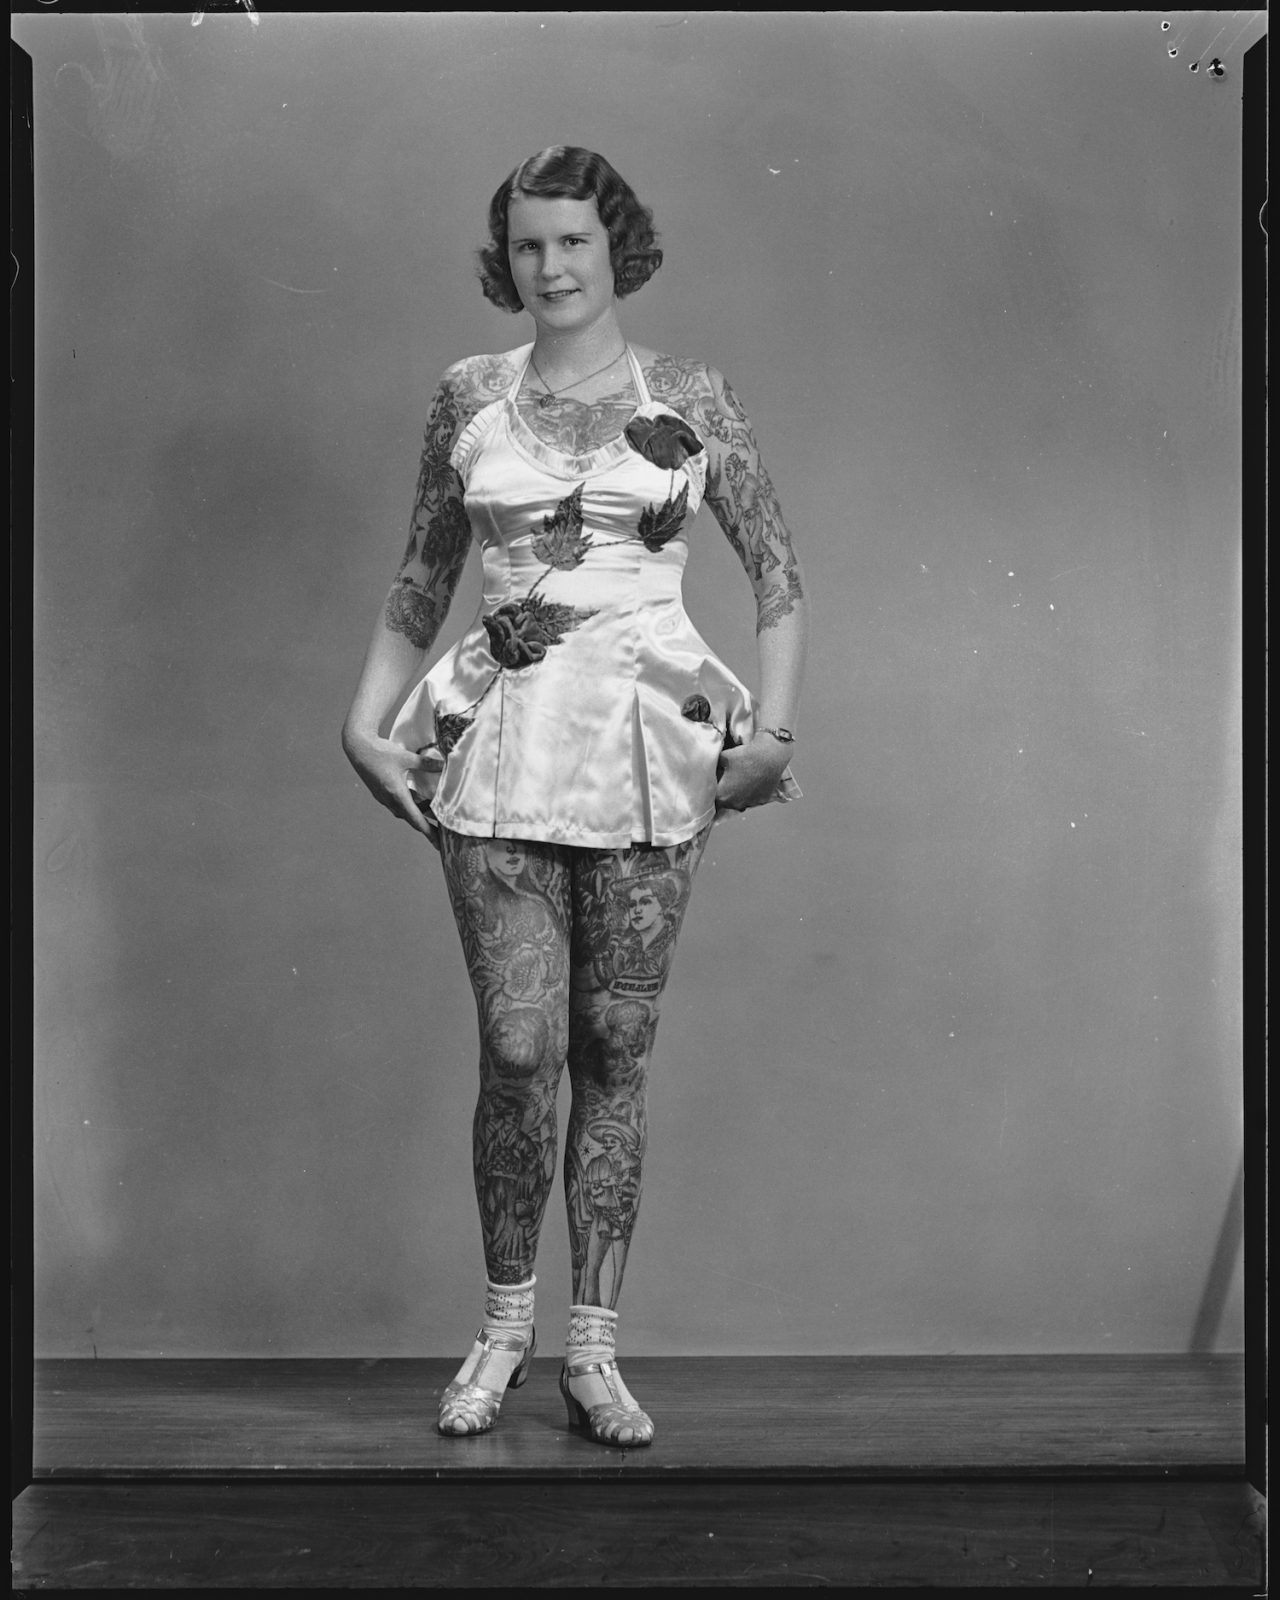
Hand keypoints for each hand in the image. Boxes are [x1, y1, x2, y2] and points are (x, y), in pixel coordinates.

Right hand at [343, 729, 443, 847]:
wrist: (358, 747)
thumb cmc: (380, 751)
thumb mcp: (406, 757)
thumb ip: (426, 763)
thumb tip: (445, 764)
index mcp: (397, 794)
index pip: (416, 819)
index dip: (428, 832)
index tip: (437, 843)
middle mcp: (389, 799)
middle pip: (411, 818)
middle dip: (427, 827)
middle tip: (441, 834)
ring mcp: (384, 797)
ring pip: (404, 811)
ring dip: (418, 813)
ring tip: (434, 814)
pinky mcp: (381, 792)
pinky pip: (398, 804)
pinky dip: (410, 804)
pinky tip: (419, 798)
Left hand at [715, 734, 791, 813]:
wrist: (770, 756)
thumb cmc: (746, 756)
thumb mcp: (724, 756)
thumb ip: (715, 764)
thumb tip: (710, 766)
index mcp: (722, 795)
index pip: (711, 799)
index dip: (711, 791)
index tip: (713, 784)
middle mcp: (735, 804)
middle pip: (725, 802)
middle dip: (725, 793)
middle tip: (727, 780)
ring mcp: (750, 803)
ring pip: (739, 801)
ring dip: (738, 794)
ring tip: (741, 779)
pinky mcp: (762, 800)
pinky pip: (752, 799)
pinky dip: (751, 793)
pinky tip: (752, 781)